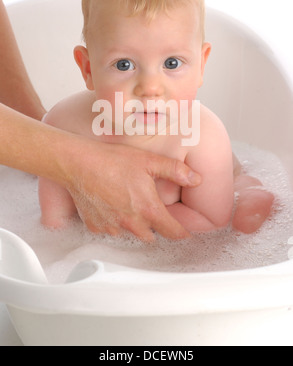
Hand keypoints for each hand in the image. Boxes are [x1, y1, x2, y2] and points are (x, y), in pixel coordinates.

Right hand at [62, 138, 200, 240]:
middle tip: (151, 207)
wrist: (78, 163)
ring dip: (134, 224)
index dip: (182, 233)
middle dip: (155, 226)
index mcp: (148, 209)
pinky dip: (114, 221)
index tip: (184, 232)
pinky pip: (111, 229)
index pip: (173, 232)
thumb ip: (176, 171)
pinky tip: (111, 203)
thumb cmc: (112, 160)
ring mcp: (112, 227)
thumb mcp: (149, 161)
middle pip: (152, 235)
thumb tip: (196, 179)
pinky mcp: (96, 226)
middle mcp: (131, 223)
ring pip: (131, 233)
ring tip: (128, 202)